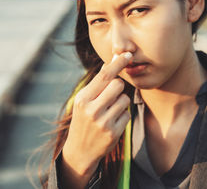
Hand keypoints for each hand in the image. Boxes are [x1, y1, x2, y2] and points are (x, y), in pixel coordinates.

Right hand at [61, 52, 131, 185]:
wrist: (79, 151)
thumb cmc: (83, 121)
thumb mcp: (83, 102)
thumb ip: (97, 85)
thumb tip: (109, 64)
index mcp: (83, 99)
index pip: (104, 76)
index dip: (117, 63)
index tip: (127, 54)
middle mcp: (92, 109)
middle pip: (118, 85)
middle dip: (118, 87)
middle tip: (111, 95)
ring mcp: (103, 122)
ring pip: (124, 99)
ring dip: (120, 102)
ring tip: (109, 111)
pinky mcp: (113, 133)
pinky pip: (127, 113)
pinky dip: (122, 115)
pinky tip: (112, 122)